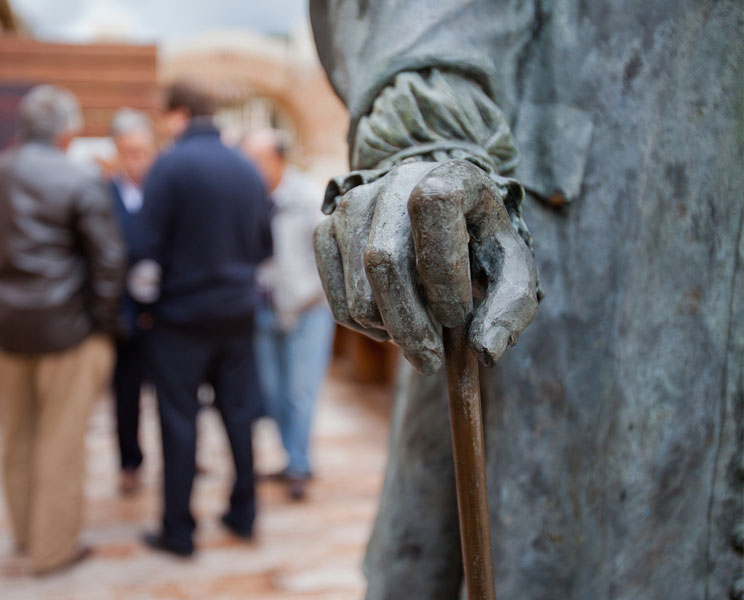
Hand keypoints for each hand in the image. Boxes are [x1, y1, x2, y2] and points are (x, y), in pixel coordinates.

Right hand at [314, 160, 538, 373]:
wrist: (443, 216)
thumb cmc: (481, 245)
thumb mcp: (512, 271)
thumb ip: (510, 309)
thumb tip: (485, 352)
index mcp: (450, 175)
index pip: (432, 206)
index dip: (443, 269)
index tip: (457, 316)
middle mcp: (395, 180)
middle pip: (382, 259)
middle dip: (408, 324)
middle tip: (430, 363)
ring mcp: (353, 204)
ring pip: (358, 290)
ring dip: (389, 330)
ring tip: (418, 335)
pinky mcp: (327, 230)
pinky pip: (336, 300)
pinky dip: (364, 327)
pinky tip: (391, 324)